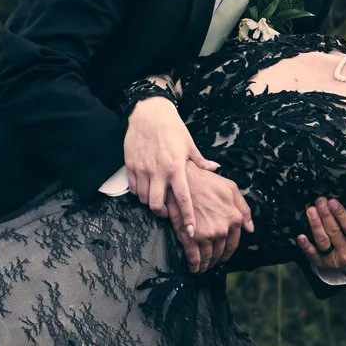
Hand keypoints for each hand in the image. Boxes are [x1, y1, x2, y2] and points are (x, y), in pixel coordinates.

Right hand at [124, 99, 252, 271]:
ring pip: (144, 199)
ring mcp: (142, 169)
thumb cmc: (172, 128)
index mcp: (176, 168)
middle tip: (168, 212)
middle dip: (163, 214)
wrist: (148, 113)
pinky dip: (139, 193)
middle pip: (157, 205)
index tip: (191, 231)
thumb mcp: (189, 144)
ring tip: (158, 199)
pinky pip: (133, 189)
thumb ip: (201, 161)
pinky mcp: (130, 166)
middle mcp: (158, 171)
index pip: (183, 198)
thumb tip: (216, 169)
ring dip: (151, 203)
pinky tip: (146, 189)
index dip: (187, 217)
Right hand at [180, 167, 253, 271]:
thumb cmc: (207, 181)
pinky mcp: (191, 237)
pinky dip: (194, 266)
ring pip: (208, 257)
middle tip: (210, 263)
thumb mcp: (231, 189)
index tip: (222, 256)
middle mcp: (223, 229)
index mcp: (234, 219)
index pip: (233, 244)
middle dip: (215, 260)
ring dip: (205, 265)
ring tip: (201, 268)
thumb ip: (244, 209)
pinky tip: (193, 268)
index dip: (227, 253)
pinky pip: (194, 258)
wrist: (183, 179)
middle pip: (220, 253)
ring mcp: (207, 235)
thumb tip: (250, 229)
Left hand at [294, 198, 345, 276]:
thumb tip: (335, 200)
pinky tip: (300, 236)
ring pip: (323, 241)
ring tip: (311, 210)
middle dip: (325, 215)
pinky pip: (312, 254)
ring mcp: (334, 260)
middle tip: (319, 201)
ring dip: (315, 224)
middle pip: (334, 232)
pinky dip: (306, 245)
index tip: (332, 201)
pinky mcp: (322, 264)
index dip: (341, 214)